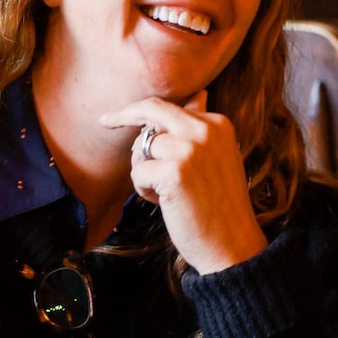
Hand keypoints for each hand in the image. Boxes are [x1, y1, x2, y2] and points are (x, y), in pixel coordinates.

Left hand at [104, 97, 267, 273]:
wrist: (232, 243)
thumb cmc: (220, 204)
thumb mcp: (218, 156)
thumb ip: (201, 127)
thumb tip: (198, 94)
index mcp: (218, 123)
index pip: (171, 106)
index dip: (143, 113)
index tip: (117, 115)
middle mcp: (205, 130)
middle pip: (152, 110)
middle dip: (124, 114)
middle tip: (105, 122)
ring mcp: (190, 149)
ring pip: (142, 147)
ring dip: (143, 171)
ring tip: (164, 192)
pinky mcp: (174, 172)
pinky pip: (138, 172)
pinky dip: (143, 189)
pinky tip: (163, 202)